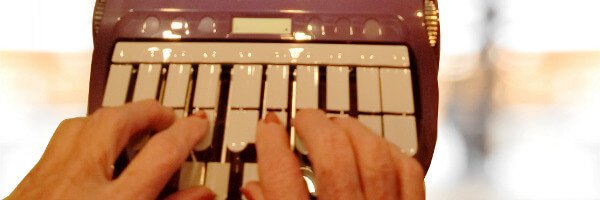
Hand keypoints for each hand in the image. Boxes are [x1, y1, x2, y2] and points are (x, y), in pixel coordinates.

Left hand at [7, 100, 214, 199]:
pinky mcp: (31, 182)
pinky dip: (88, 133)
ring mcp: (49, 179)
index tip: (198, 125)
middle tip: (169, 119)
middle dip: (149, 112)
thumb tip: (201, 196)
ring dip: (117, 118)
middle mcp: (78, 185)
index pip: (160, 154)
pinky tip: (99, 147)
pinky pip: (62, 140)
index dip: (187, 133)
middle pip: (117, 122)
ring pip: (84, 123)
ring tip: (137, 125)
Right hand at [243, 110, 424, 199]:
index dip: (272, 143)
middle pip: (334, 158)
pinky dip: (389, 150)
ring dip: (352, 130)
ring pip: (374, 155)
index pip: (283, 179)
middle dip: (315, 126)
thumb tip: (253, 188)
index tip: (270, 126)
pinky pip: (407, 170)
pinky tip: (373, 146)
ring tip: (336, 126)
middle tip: (302, 119)